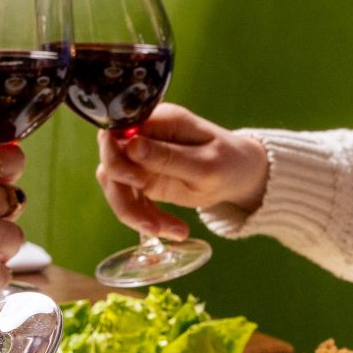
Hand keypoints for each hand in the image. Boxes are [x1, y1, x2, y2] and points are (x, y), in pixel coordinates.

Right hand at [95, 103, 267, 239]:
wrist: (241, 176)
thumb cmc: (230, 163)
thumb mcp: (205, 164)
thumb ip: (168, 156)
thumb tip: (130, 145)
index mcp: (160, 120)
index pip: (117, 132)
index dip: (115, 156)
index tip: (137, 182)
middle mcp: (144, 136)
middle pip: (111, 163)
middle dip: (126, 198)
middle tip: (151, 225)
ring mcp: (140, 158)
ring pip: (116, 186)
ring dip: (136, 214)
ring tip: (172, 232)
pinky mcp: (142, 179)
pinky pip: (130, 200)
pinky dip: (146, 219)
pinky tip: (174, 231)